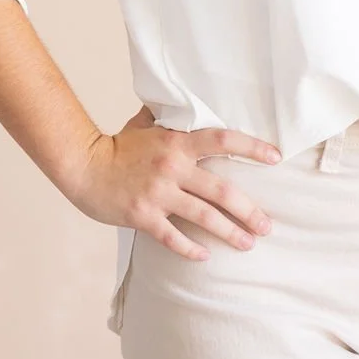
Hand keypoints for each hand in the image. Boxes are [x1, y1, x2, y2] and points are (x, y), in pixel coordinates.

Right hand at [67, 104, 281, 260]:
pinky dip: (191, 249)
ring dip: (229, 232)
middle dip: (248, 209)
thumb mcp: (146, 124)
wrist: (83, 166)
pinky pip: (173, 237)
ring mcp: (158, 194)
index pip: (222, 139)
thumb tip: (185, 102)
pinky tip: (206, 256)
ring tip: (248, 243)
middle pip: (221, 190)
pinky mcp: (143, 216)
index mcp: (177, 142)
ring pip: (204, 216)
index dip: (251, 148)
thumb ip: (170, 117)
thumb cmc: (117, 145)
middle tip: (267, 225)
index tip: (275, 157)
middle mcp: (172, 167)